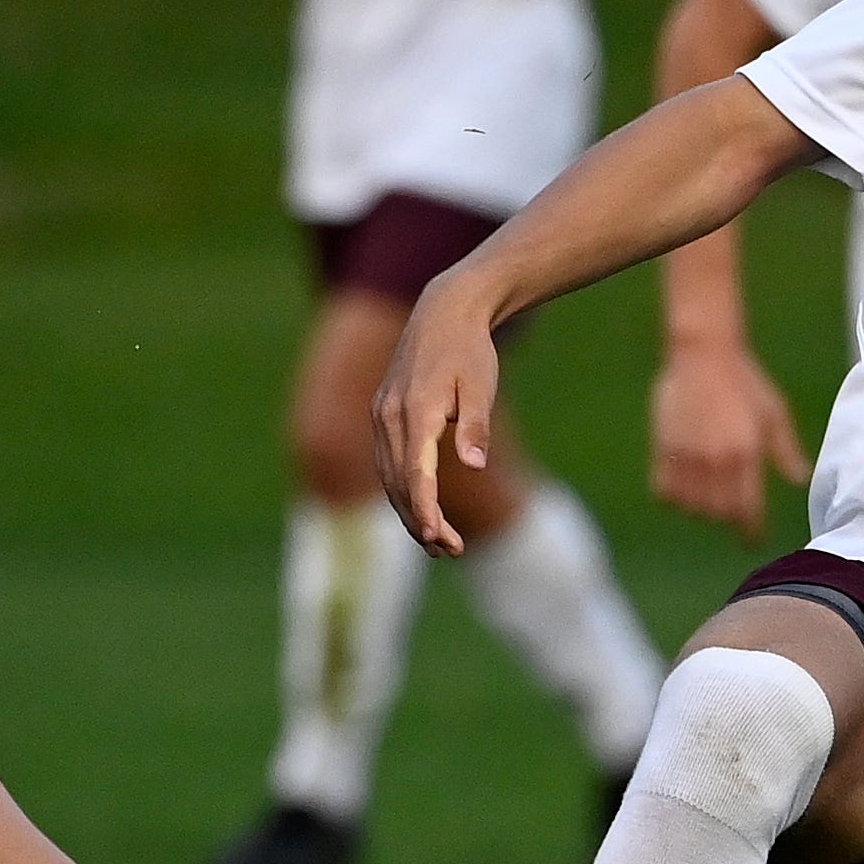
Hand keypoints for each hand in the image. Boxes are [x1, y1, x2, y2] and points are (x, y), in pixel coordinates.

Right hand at [372, 286, 505, 555]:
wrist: (444, 311)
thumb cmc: (471, 350)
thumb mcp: (482, 386)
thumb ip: (476, 426)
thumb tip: (473, 465)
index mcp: (416, 410)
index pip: (416, 474)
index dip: (426, 511)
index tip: (439, 540)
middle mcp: (390, 416)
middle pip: (399, 483)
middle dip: (421, 522)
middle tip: (452, 551)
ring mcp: (381, 415)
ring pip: (388, 476)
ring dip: (409, 511)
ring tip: (439, 542)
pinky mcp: (381, 414)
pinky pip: (386, 461)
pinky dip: (401, 489)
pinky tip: (420, 509)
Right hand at [651, 338, 810, 541]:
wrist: (703, 355)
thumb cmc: (746, 382)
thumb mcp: (774, 413)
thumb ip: (786, 450)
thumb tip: (800, 481)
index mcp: (746, 454)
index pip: (748, 509)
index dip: (750, 531)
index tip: (750, 539)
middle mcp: (716, 461)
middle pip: (718, 513)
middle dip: (727, 519)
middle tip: (731, 512)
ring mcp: (686, 456)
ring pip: (691, 506)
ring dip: (701, 510)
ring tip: (708, 501)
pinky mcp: (663, 448)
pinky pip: (663, 490)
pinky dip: (673, 499)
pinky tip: (682, 491)